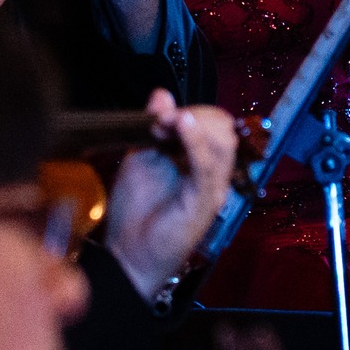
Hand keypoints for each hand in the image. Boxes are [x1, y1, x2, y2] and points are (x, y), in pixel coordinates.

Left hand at [103, 91, 241, 301]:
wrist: (127, 255)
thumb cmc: (136, 212)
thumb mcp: (142, 158)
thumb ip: (153, 128)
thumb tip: (162, 94)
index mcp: (199, 162)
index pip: (213, 123)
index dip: (189, 110)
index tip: (159, 114)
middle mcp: (211, 174)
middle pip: (222, 128)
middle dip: (193, 114)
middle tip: (162, 120)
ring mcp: (211, 188)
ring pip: (222, 142)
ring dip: (194, 123)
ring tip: (167, 123)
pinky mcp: (204, 202)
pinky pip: (208, 166)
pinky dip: (196, 141)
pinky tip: (181, 126)